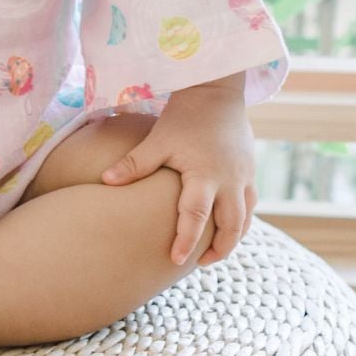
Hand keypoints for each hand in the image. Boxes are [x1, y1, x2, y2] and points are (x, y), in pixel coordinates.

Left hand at [100, 91, 258, 266]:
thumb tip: (105, 182)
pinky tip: (227, 228)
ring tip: (213, 252)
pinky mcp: (250, 170)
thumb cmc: (184, 115)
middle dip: (218, 249)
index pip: (196, 216)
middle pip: (230, 227)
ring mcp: (244, 176)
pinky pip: (250, 204)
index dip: (186, 240)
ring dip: (231, 238)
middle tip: (198, 264)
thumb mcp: (158, 139)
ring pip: (244, 219)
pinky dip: (241, 220)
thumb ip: (135, 163)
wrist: (216, 91)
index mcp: (205, 174)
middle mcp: (230, 180)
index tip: (175, 260)